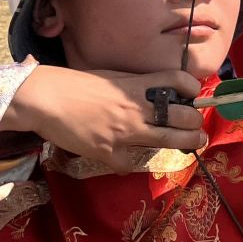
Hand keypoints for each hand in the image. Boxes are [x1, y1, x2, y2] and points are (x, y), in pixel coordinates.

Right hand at [2, 66, 205, 167]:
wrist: (44, 99)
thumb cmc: (73, 84)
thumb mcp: (110, 77)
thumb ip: (133, 86)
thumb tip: (151, 93)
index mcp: (135, 85)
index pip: (177, 80)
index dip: (192, 87)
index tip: (195, 94)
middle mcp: (135, 108)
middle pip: (181, 117)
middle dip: (195, 123)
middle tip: (197, 127)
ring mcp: (124, 132)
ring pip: (168, 140)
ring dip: (186, 143)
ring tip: (195, 143)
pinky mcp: (109, 152)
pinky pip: (129, 164)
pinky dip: (128, 163)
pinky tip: (124, 159)